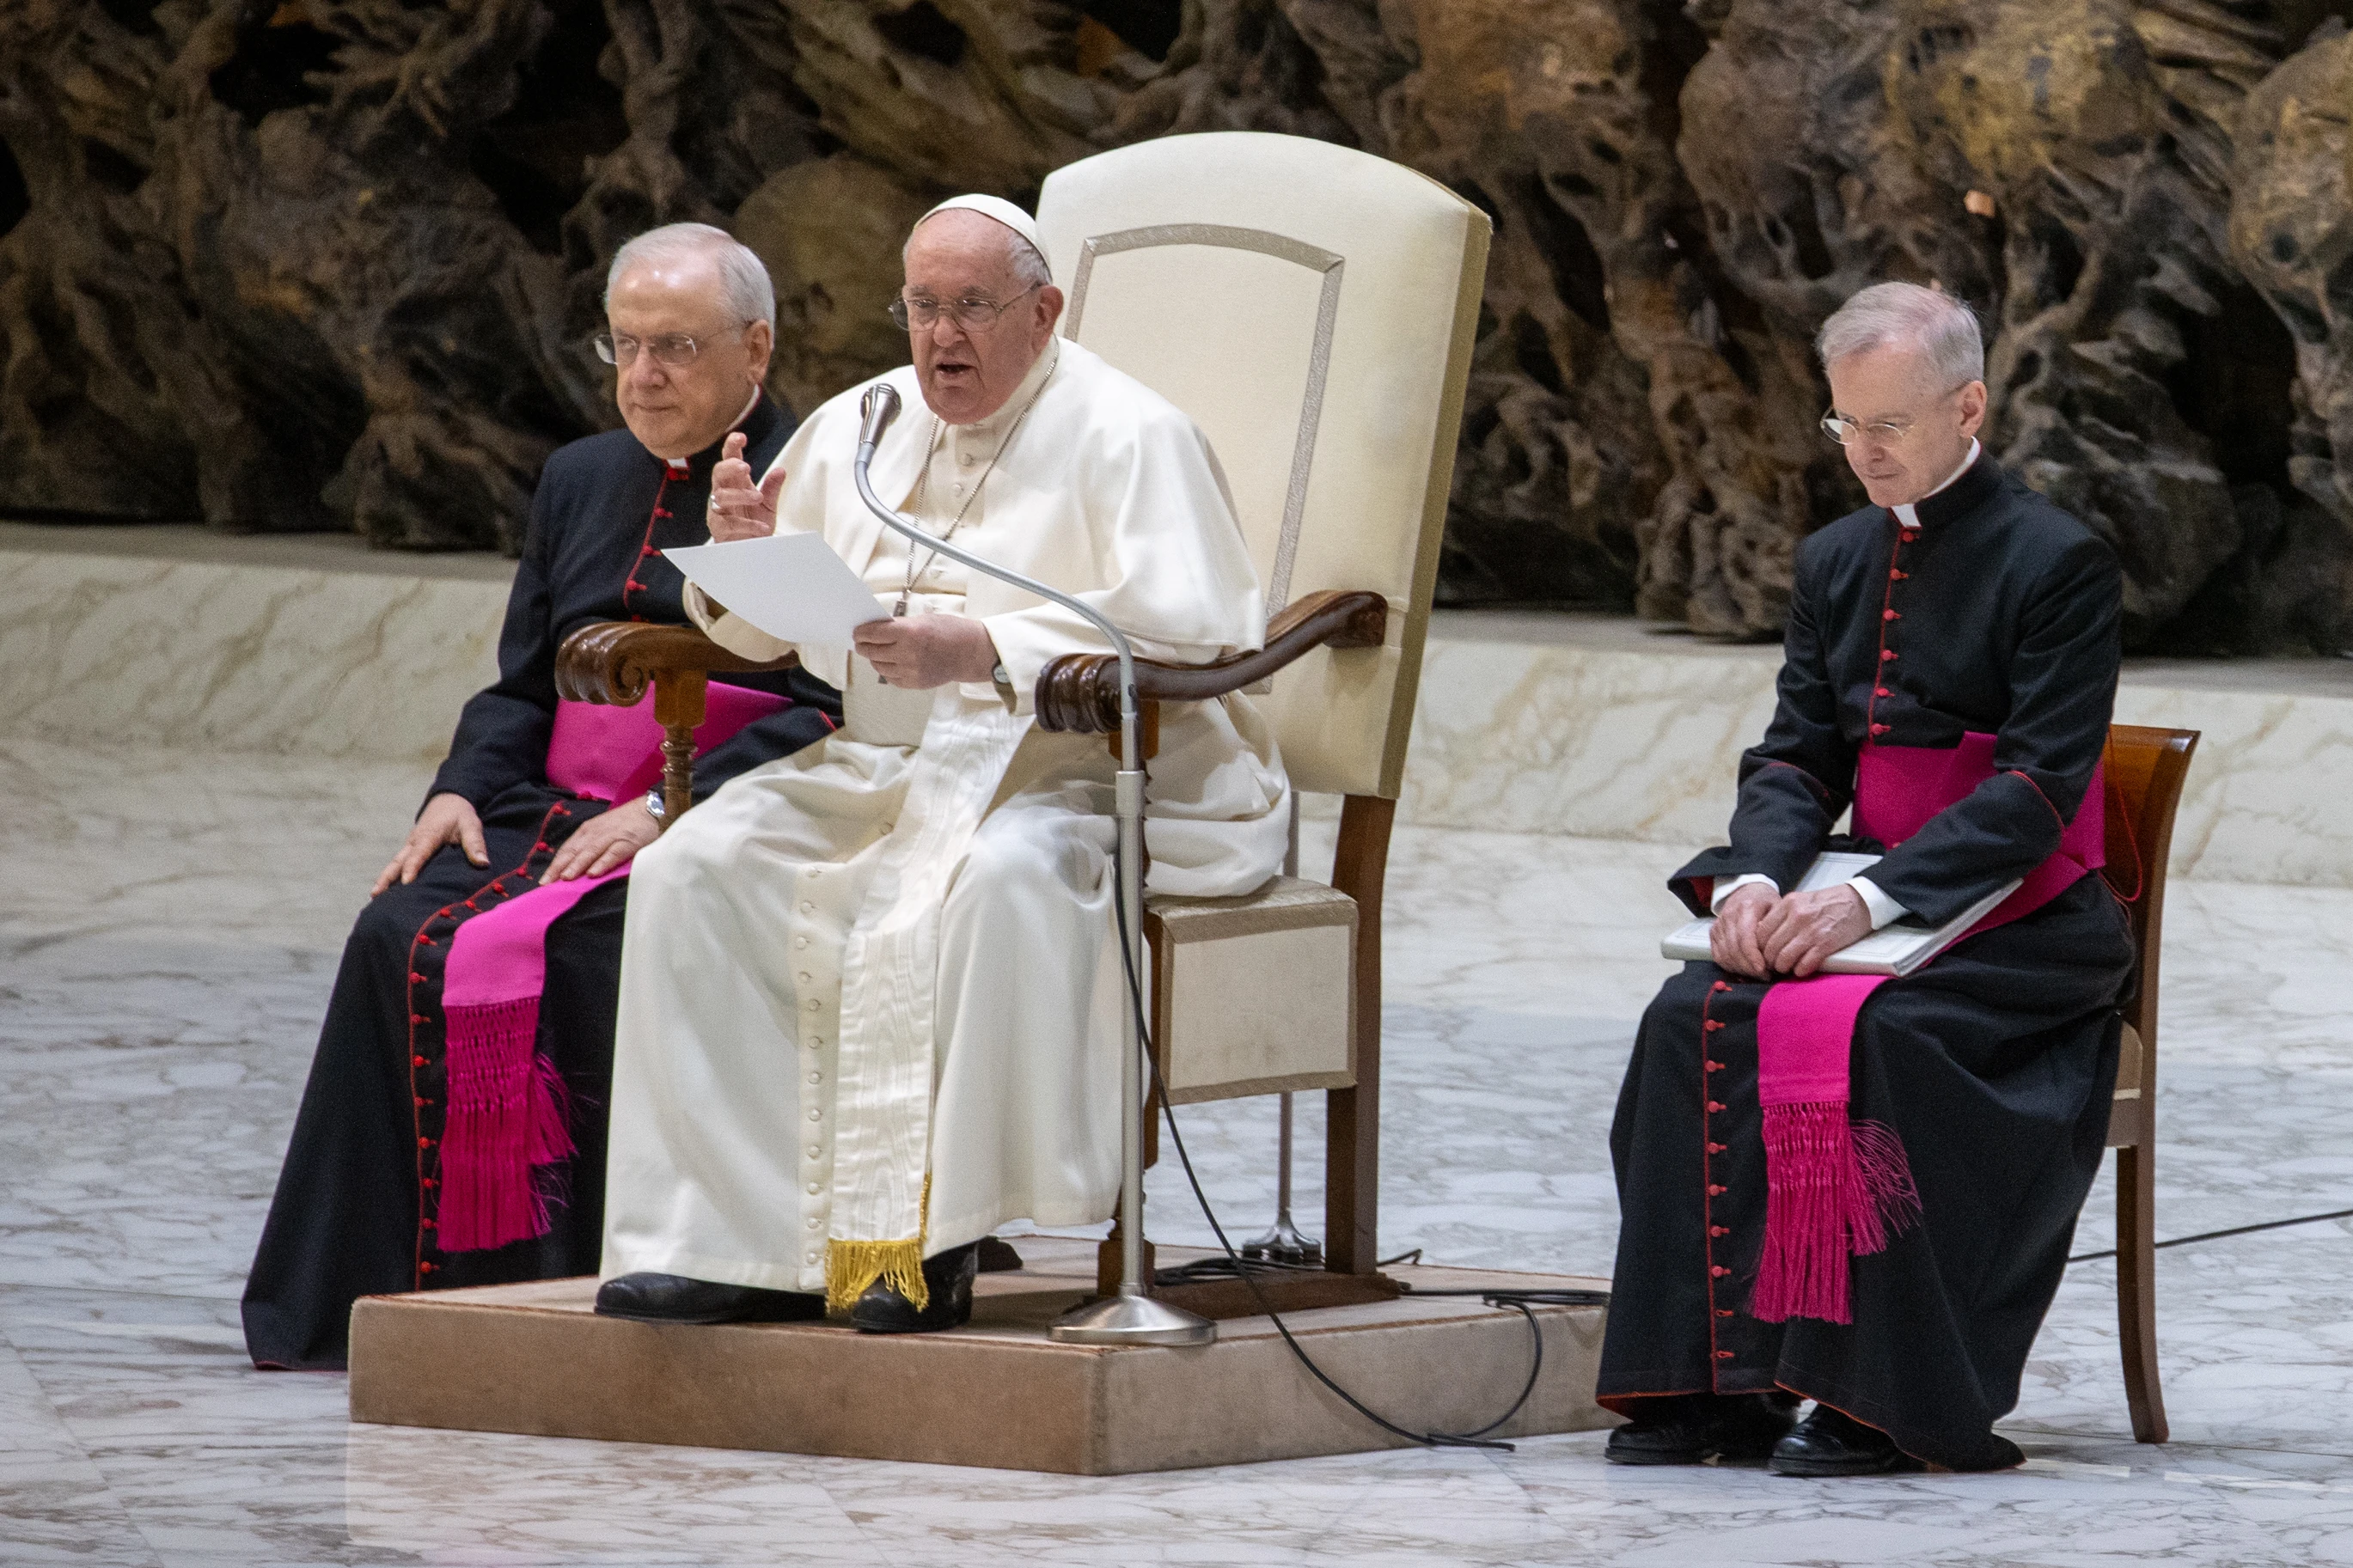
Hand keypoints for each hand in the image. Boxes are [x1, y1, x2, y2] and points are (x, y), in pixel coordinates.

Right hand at [374, 792, 487, 895]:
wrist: (448, 800)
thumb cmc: (460, 814)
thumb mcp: (471, 825)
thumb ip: (475, 844)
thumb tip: (483, 863)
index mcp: (428, 835)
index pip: (419, 854)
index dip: (412, 868)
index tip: (406, 883)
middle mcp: (415, 841)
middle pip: (398, 861)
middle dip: (387, 877)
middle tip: (375, 894)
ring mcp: (410, 844)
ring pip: (395, 862)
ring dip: (384, 878)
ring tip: (374, 895)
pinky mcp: (411, 848)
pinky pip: (399, 862)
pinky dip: (391, 874)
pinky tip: (386, 889)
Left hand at [544, 799, 660, 881]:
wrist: (651, 809)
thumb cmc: (625, 824)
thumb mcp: (602, 831)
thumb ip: (589, 846)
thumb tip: (572, 867)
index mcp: (587, 831)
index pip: (566, 849)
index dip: (555, 865)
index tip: (544, 881)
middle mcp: (595, 833)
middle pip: (574, 851)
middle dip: (559, 867)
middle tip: (547, 883)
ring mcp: (611, 837)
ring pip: (590, 852)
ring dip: (577, 865)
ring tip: (566, 878)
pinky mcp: (627, 841)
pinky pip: (612, 854)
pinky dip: (602, 863)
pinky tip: (593, 873)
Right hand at [707, 431, 785, 541]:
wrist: (750, 550)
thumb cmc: (755, 523)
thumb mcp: (768, 504)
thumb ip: (772, 488)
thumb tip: (781, 470)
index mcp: (736, 482)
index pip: (730, 459)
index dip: (732, 446)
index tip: (741, 437)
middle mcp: (724, 492)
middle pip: (718, 472)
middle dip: (729, 467)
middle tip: (745, 467)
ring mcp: (718, 510)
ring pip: (721, 496)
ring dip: (740, 495)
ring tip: (758, 498)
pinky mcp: (719, 528)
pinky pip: (729, 523)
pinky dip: (747, 525)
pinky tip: (762, 527)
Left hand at [852, 614, 998, 689]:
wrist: (971, 653)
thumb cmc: (951, 632)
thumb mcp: (924, 620)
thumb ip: (900, 626)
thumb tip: (878, 630)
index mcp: (910, 632)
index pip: (873, 634)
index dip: (861, 633)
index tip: (856, 632)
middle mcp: (908, 653)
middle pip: (872, 652)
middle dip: (863, 646)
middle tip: (861, 642)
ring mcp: (911, 671)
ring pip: (879, 666)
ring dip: (874, 659)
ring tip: (875, 653)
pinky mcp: (915, 683)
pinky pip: (891, 678)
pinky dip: (887, 670)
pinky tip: (889, 663)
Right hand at [1709, 883, 1777, 978]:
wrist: (1747, 891)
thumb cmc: (1766, 902)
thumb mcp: (1778, 908)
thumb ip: (1775, 928)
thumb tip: (1774, 952)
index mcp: (1746, 907)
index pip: (1745, 938)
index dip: (1753, 957)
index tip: (1765, 970)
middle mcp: (1728, 915)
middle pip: (1734, 949)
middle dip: (1749, 967)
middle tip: (1765, 976)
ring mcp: (1718, 924)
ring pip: (1725, 955)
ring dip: (1741, 969)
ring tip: (1757, 974)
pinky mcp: (1713, 933)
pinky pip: (1718, 956)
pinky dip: (1730, 967)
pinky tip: (1744, 970)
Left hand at [1757, 885, 1872, 977]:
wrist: (1859, 901)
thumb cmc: (1831, 902)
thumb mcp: (1801, 900)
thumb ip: (1783, 914)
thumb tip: (1765, 933)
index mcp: (1788, 904)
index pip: (1761, 931)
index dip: (1760, 946)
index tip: (1763, 953)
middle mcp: (1797, 916)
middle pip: (1771, 947)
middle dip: (1770, 960)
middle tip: (1773, 964)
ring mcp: (1811, 931)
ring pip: (1784, 958)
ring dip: (1783, 967)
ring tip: (1787, 968)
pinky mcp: (1826, 944)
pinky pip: (1804, 964)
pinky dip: (1800, 970)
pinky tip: (1802, 969)